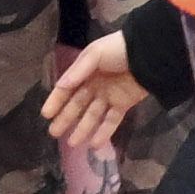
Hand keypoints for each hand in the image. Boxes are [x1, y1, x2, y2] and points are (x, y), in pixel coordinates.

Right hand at [39, 29, 151, 153]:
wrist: (148, 53)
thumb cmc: (118, 49)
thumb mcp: (94, 54)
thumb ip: (78, 71)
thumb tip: (61, 86)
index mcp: (85, 70)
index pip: (66, 88)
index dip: (56, 101)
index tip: (46, 115)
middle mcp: (94, 84)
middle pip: (77, 104)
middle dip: (66, 118)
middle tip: (54, 133)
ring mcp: (109, 95)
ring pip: (92, 116)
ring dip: (83, 129)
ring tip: (72, 144)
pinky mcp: (123, 104)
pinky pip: (111, 121)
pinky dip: (103, 133)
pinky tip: (93, 144)